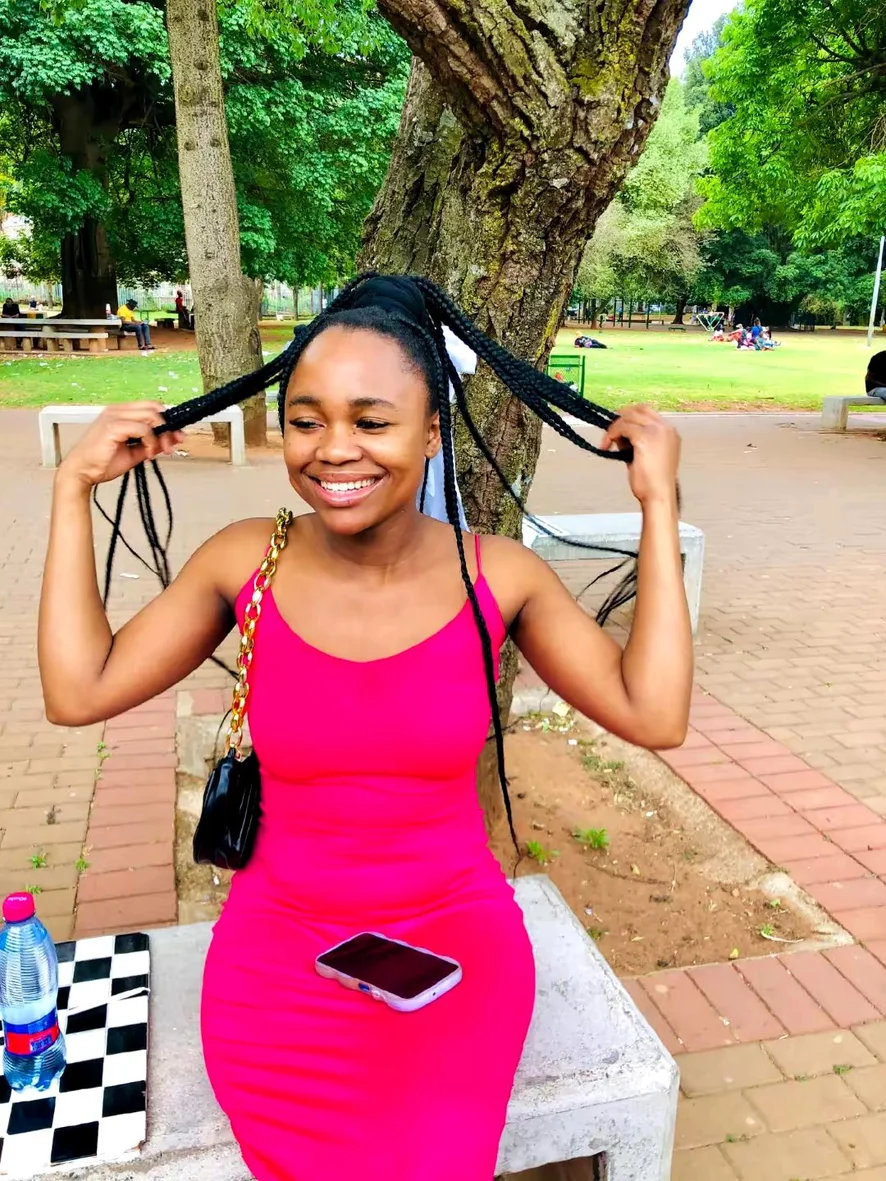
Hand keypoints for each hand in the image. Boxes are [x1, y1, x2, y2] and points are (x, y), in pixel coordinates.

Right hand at [56, 402, 184, 489]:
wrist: (82, 471)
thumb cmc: (103, 462)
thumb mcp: (135, 452)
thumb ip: (153, 444)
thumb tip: (173, 439)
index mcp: (121, 412)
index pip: (151, 407)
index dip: (167, 420)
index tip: (178, 437)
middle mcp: (117, 410)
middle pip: (154, 408)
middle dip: (168, 428)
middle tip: (170, 447)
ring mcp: (114, 415)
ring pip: (151, 415)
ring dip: (160, 436)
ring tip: (154, 453)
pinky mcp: (113, 426)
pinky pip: (142, 428)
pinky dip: (150, 441)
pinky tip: (147, 455)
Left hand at [601, 405, 679, 505]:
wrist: (658, 494)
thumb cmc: (653, 482)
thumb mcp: (645, 455)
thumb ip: (634, 442)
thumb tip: (619, 435)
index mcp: (669, 431)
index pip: (647, 412)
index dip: (629, 417)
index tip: (617, 427)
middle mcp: (666, 427)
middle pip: (638, 409)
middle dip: (620, 418)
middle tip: (608, 431)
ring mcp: (657, 431)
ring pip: (628, 417)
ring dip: (614, 428)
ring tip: (606, 443)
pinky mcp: (645, 438)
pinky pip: (623, 427)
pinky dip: (611, 434)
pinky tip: (606, 446)